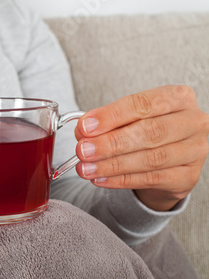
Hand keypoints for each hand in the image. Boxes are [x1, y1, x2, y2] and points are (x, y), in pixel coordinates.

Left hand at [74, 85, 208, 210]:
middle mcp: (193, 122)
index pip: (142, 104)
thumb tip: (83, 130)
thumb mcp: (127, 119)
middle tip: (83, 150)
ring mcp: (195, 151)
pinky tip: (100, 179)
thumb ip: (106, 123)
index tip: (85, 126)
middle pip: (149, 132)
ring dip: (112, 165)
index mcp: (178, 98)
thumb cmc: (145, 132)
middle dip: (110, 143)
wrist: (166, 162)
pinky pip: (150, 179)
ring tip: (86, 168)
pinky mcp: (188, 177)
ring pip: (150, 159)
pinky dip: (121, 180)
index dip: (111, 116)